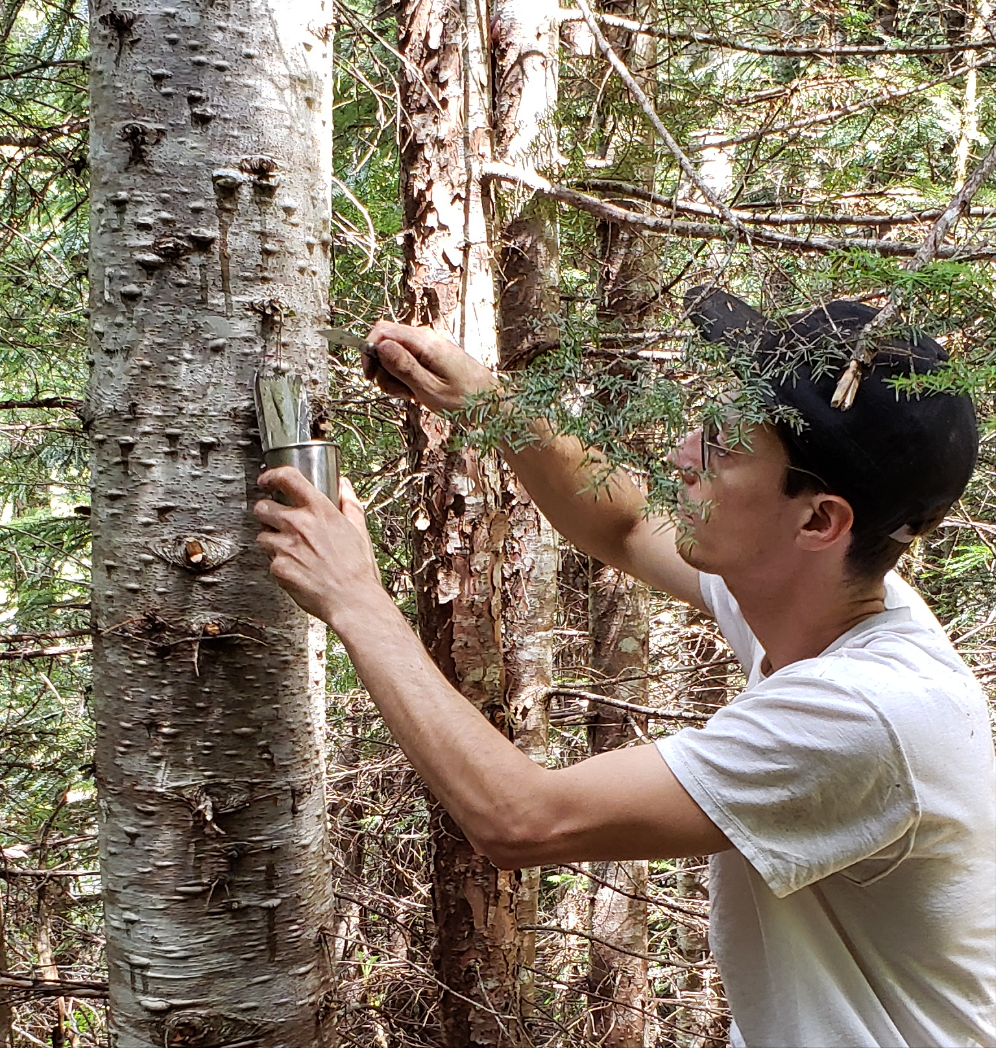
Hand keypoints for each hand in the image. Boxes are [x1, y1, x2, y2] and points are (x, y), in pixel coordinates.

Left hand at [254, 468, 381, 627]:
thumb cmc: (357, 569)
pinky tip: (295, 568)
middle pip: (263, 507)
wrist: (352, 601)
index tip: (267, 480)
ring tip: (289, 550)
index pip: (287, 478)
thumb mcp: (359, 529)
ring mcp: (285, 546)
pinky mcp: (277, 567)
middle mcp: (298, 524)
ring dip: (271, 540)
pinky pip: (269, 560)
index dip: (272, 475)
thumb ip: (348, 503)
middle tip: (274, 520)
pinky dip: (278, 563)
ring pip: (261, 535)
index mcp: (319, 510)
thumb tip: (343, 485)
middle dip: (266, 512)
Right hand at [364, 320, 498, 414]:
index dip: (369, 351)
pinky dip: (405, 378)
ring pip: (395, 354)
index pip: (382, 330)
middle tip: (396, 392)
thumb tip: (380, 346)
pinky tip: (417, 393)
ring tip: (411, 395)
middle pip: (386, 342)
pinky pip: (408, 362)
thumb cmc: (467, 400)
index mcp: (425, 342)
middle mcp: (426, 338)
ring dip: (394, 376)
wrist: (493, 404)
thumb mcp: (430, 389)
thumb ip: (404, 367)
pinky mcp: (432, 356)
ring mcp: (429, 347)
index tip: (369, 377)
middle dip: (382, 368)